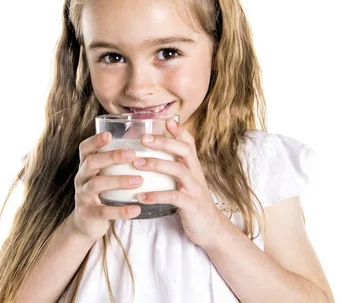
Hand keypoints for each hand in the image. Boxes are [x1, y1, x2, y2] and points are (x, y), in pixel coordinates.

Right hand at [70, 131, 143, 240]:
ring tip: (139, 180)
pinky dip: (121, 211)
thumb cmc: (102, 192)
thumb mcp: (104, 175)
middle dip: (111, 157)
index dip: (95, 140)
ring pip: (97, 185)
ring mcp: (83, 196)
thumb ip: (118, 161)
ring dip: (119, 181)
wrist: (86, 223)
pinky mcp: (89, 214)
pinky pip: (104, 212)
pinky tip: (136, 209)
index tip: (109, 134)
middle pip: (91, 163)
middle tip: (132, 154)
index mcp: (86, 166)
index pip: (85, 148)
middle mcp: (82, 178)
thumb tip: (143, 138)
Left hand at [133, 119, 223, 248]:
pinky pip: (174, 197)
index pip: (189, 143)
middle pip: (184, 151)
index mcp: (193, 166)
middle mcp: (196, 174)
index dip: (179, 130)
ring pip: (178, 171)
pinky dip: (156, 196)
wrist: (210, 229)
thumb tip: (151, 155)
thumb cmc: (192, 201)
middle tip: (143, 138)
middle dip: (164, 142)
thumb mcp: (186, 182)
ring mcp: (195, 189)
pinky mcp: (192, 205)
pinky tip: (141, 197)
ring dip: (156, 165)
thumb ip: (174, 167)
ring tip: (136, 164)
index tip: (166, 119)